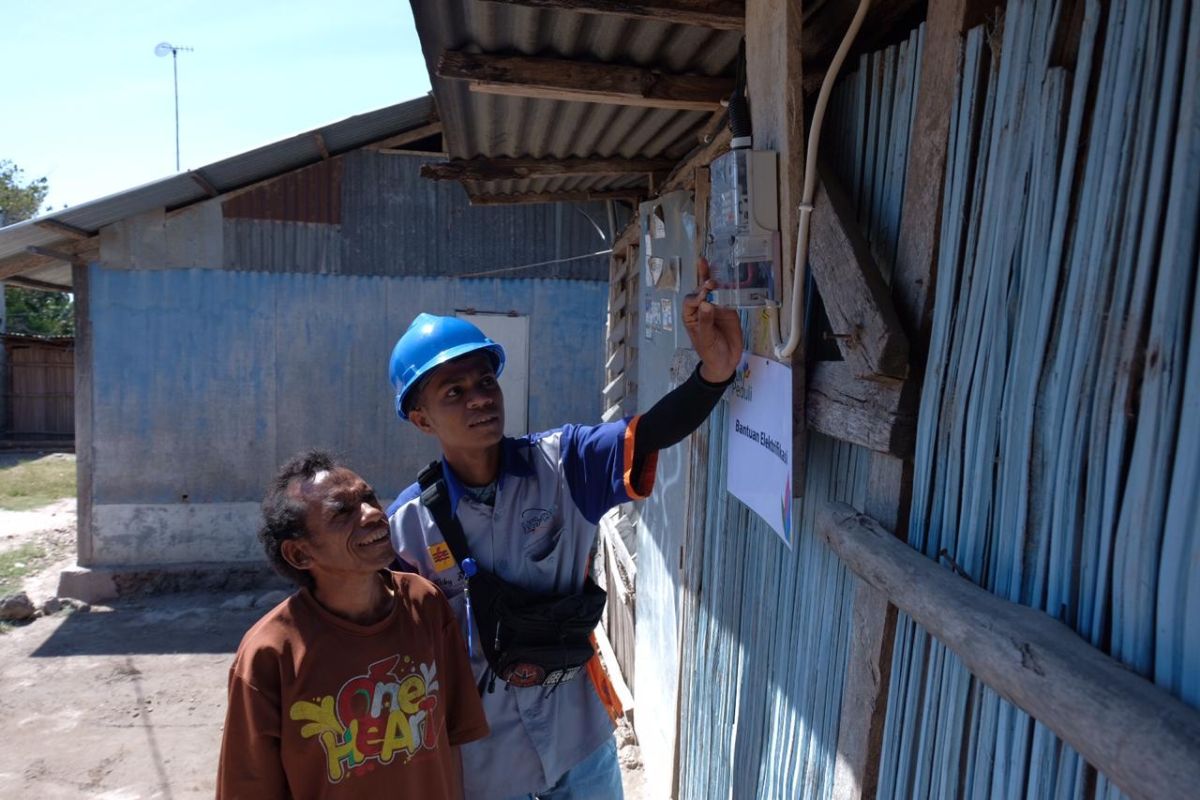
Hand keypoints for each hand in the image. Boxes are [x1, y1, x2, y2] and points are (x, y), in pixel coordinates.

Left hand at [683, 258, 743, 382]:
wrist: (726, 362)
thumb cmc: (710, 353)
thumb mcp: (706, 340)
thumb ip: (706, 322)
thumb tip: (705, 304)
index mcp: (690, 316)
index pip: (690, 302)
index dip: (696, 297)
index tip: (704, 297)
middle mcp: (702, 308)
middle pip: (700, 291)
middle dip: (703, 284)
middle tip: (710, 282)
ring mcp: (716, 307)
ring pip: (713, 290)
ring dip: (711, 277)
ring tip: (708, 263)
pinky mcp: (729, 309)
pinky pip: (728, 296)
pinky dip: (728, 286)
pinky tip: (729, 275)